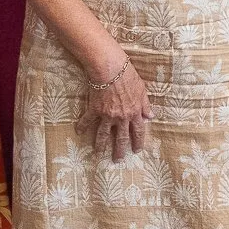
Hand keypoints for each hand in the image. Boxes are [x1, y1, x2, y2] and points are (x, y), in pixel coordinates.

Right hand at [83, 45, 151, 163]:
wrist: (110, 69)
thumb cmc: (128, 76)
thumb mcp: (142, 90)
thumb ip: (145, 105)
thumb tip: (151, 117)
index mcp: (135, 112)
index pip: (138, 132)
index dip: (138, 142)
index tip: (136, 150)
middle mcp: (121, 117)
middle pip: (121, 138)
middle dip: (119, 150)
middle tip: (117, 160)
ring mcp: (107, 115)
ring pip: (103, 134)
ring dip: (100, 145)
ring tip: (98, 153)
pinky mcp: (94, 109)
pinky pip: (87, 120)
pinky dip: (82, 126)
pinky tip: (78, 132)